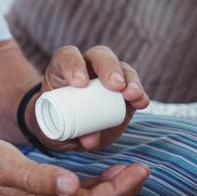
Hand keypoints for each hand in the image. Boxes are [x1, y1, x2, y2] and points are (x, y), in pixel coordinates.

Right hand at [0, 135, 149, 195]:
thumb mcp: (8, 164)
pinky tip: (103, 176)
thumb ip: (41, 177)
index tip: (140, 168)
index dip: (121, 188)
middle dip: (124, 192)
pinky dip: (96, 191)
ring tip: (130, 172)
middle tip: (143, 169)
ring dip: (113, 192)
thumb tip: (73, 184)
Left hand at [29, 45, 150, 151]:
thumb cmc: (55, 121)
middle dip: (108, 67)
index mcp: (62, 68)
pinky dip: (140, 95)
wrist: (67, 130)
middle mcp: (87, 67)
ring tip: (132, 95)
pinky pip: (134, 88)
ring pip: (122, 68)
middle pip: (99, 55)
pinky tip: (141, 103)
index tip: (80, 83)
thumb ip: (70, 131)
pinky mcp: (124, 94)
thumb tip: (90, 139)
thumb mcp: (56, 127)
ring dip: (129, 80)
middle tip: (115, 85)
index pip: (67, 57)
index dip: (73, 64)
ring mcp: (108, 78)